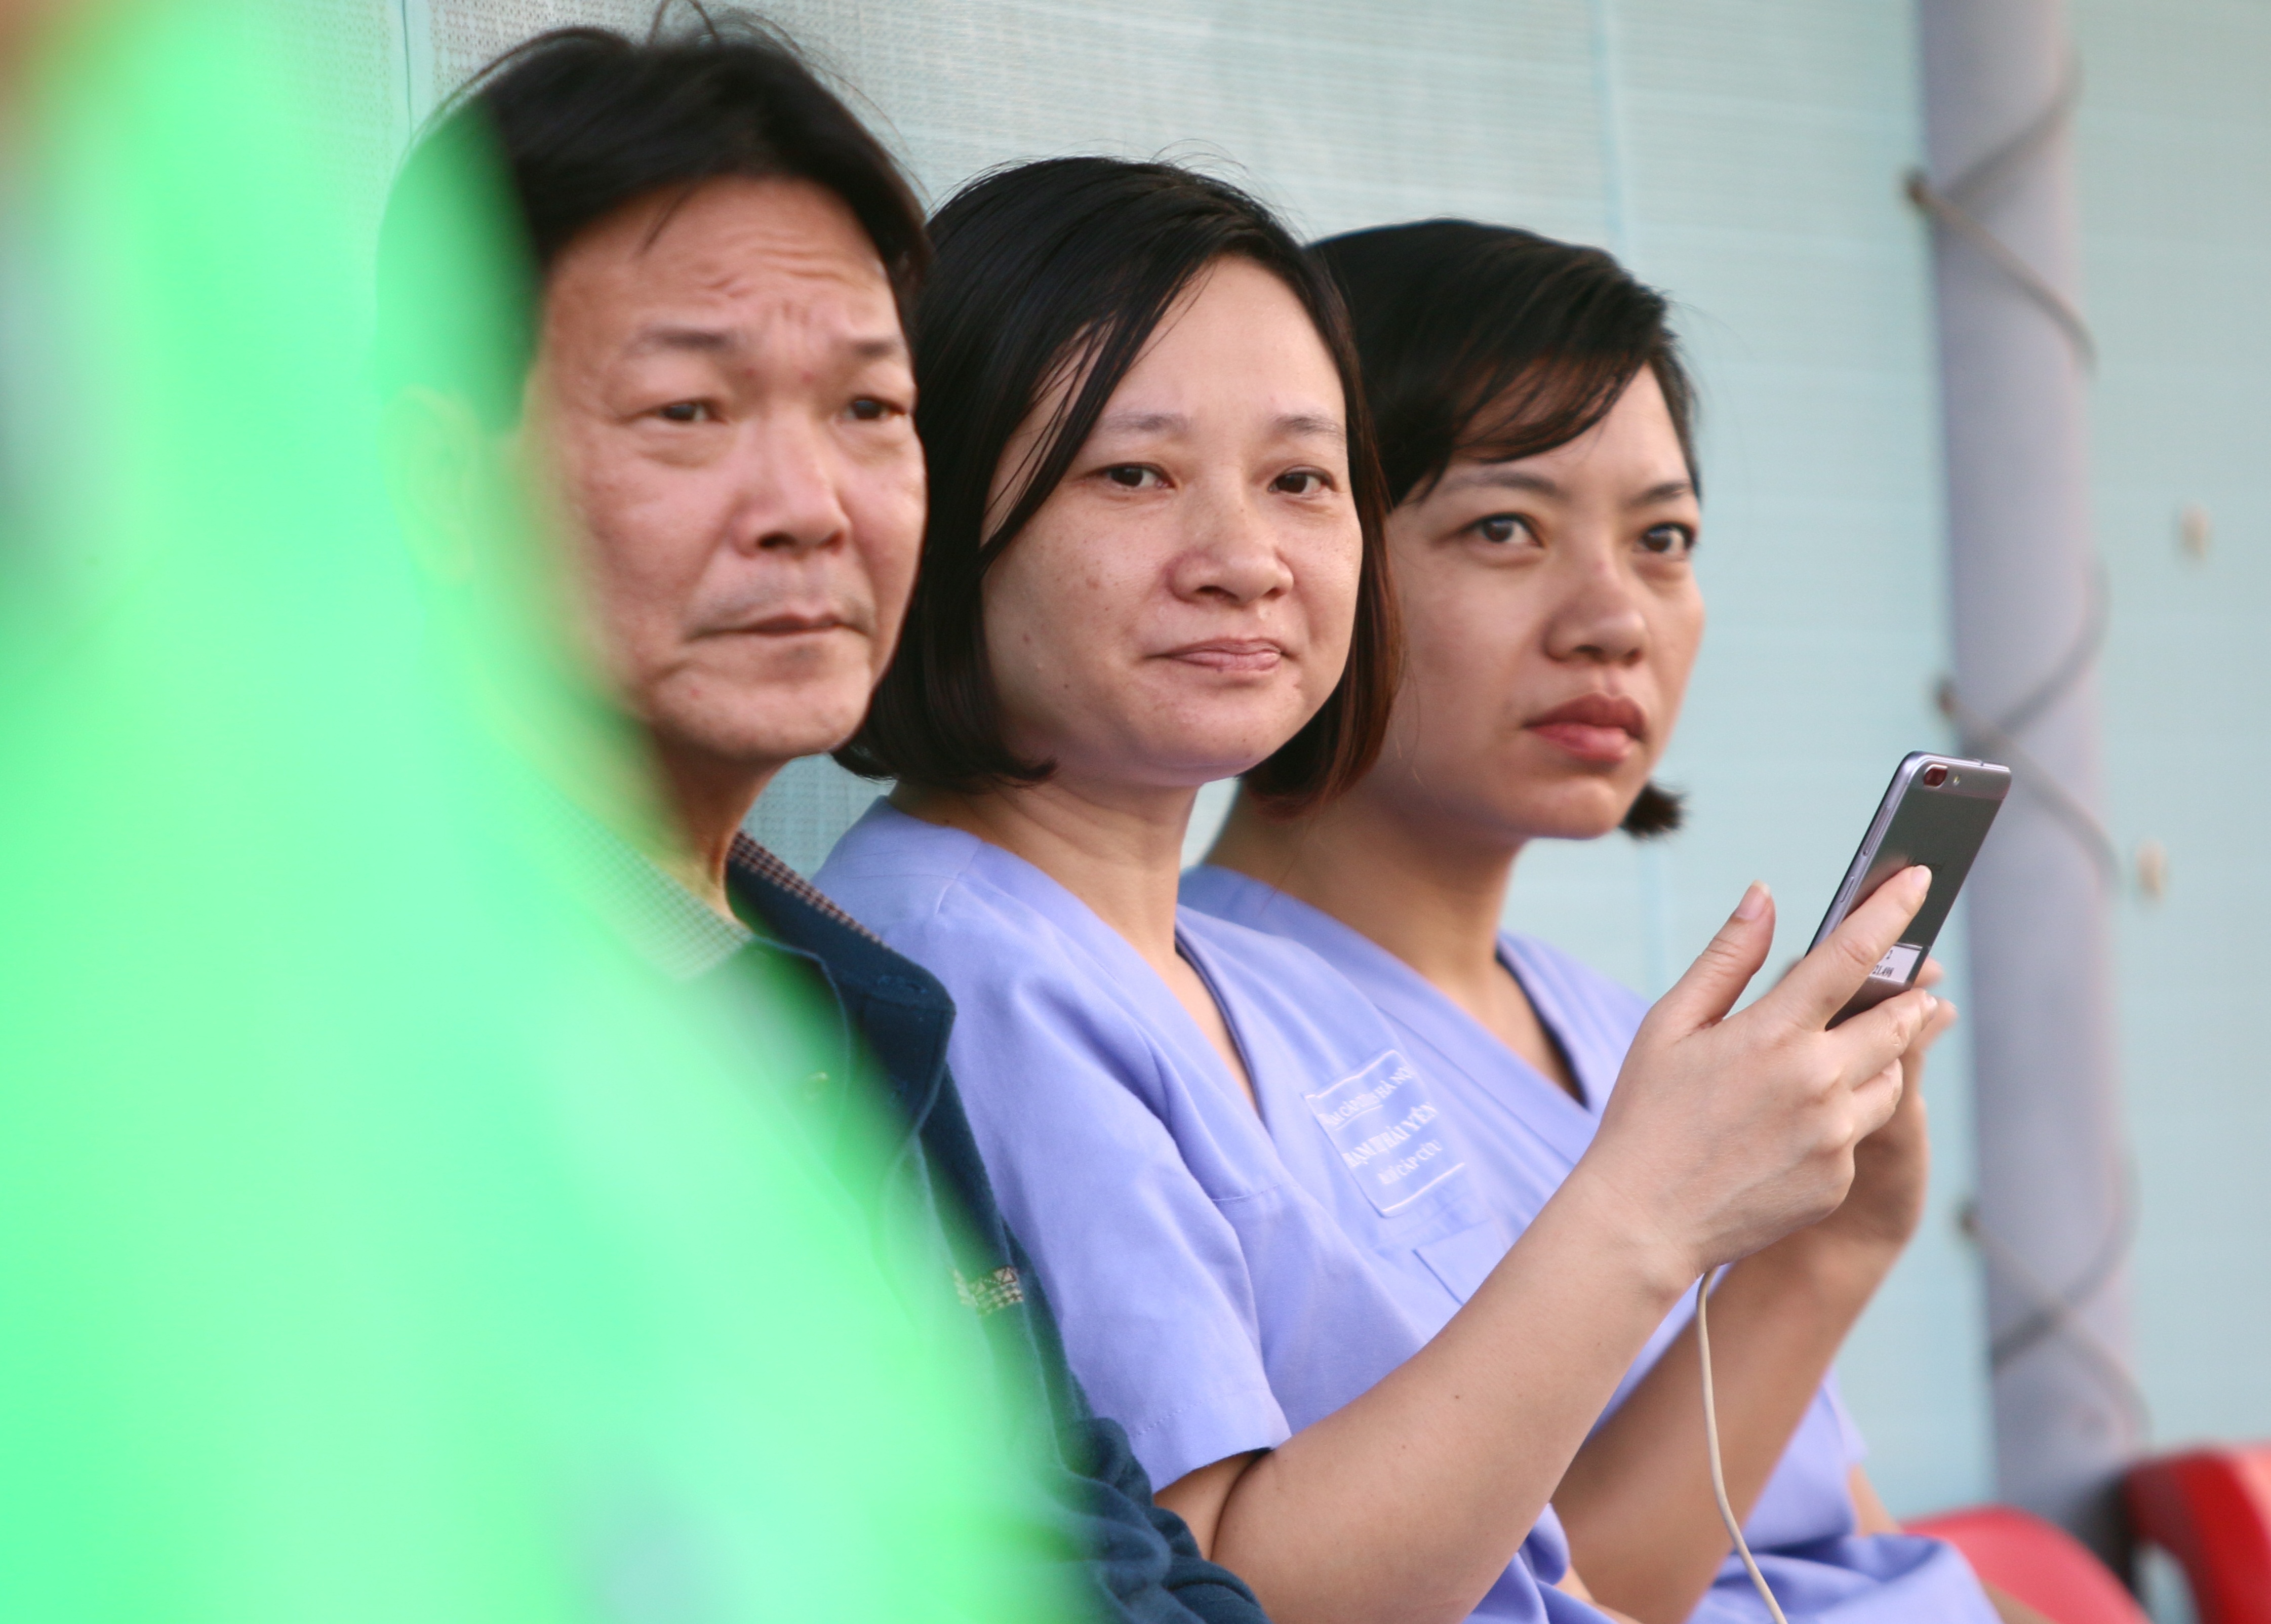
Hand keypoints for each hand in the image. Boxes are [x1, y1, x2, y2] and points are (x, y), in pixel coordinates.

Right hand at [1576, 867, 1938, 1282]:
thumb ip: (1727, 958)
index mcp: (1773, 1033)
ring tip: (1841, 1056)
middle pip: (1897, 1020)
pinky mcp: (1839, 1179)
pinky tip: (1799, 1123)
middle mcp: (1817, 1082)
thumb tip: (1764, 895)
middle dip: (1908, 994)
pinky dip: (1846, 1115)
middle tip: (1911, 982)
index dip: (1892, 912)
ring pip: (1892, 1078)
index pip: (1852, 956)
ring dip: (1882, 1056)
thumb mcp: (1670, 1024)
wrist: (1643, 1221)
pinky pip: (1863, 1132)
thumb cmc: (1647, 1114)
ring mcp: (1834, 1136)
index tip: (1923, 880)